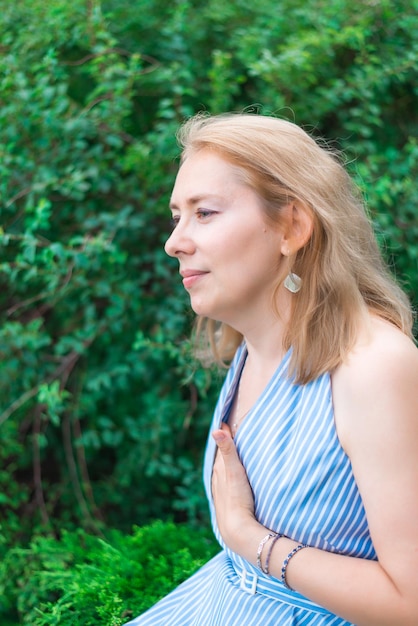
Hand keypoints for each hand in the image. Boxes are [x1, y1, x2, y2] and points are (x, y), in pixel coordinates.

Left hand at [211, 423, 256, 551]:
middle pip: (220, 458)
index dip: (224, 434)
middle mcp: (218, 479)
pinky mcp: (227, 502)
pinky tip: (231, 479)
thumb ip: (228, 450)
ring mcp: (221, 491)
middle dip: (225, 446)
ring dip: (226, 461)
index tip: (225, 421)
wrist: (236, 529)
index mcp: (220, 469)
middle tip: (228, 433)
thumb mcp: (234, 471)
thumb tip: (216, 429)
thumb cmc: (237, 498)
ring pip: (222, 471)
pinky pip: (226, 483)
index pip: (222, 446)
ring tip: (230, 453)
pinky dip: (228, 475)